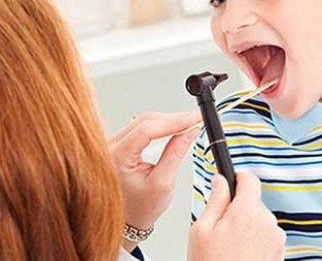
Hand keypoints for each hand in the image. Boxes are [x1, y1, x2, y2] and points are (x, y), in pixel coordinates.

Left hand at [108, 111, 199, 249]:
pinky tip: (173, 126)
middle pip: (146, 121)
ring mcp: (112, 142)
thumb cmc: (139, 208)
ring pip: (144, 120)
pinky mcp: (119, 142)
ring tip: (188, 123)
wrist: (127, 219)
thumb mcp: (163, 183)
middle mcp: (109, 146)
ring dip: (168, 120)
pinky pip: (140, 126)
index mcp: (117, 157)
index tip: (193, 118)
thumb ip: (176, 153)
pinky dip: (159, 125)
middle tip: (195, 119)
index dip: (174, 121)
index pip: (148, 129)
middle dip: (174, 119)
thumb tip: (190, 130)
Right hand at [188, 172, 285, 260]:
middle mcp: (267, 223)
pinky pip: (267, 234)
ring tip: (231, 245)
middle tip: (222, 226)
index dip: (239, 176)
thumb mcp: (202, 230)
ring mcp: (276, 239)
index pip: (250, 180)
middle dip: (239, 206)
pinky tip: (241, 253)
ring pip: (260, 218)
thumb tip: (220, 181)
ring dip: (248, 223)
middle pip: (254, 200)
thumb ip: (215, 199)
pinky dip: (255, 238)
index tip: (232, 179)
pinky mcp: (279, 252)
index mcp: (246, 214)